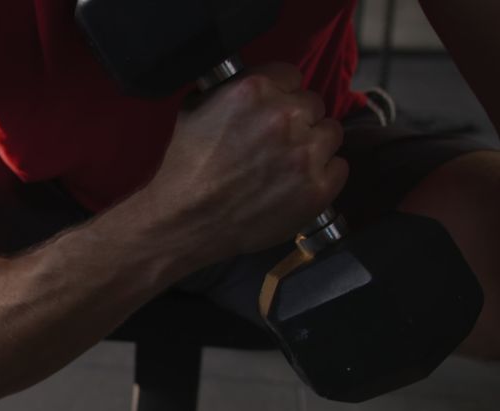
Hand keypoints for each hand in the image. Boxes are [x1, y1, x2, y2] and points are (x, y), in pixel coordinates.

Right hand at [147, 63, 348, 256]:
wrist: (186, 221)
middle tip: (273, 143)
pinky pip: (338, 168)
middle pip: (313, 104)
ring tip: (285, 165)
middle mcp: (285, 116)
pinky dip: (322, 175)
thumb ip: (230, 90)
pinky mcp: (318, 187)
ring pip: (330, 134)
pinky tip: (294, 184)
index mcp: (255, 90)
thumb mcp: (194, 110)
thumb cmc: (185, 170)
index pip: (291, 75)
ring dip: (313, 146)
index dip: (280, 94)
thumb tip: (251, 87)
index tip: (271, 111)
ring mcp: (306, 153)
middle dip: (296, 121)